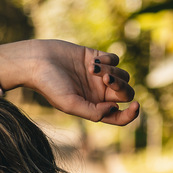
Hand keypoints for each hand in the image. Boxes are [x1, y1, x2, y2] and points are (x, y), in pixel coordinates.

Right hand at [0, 39, 139, 125]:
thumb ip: (93, 112)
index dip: (131, 114)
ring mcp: (99, 75)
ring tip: (93, 68)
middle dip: (120, 86)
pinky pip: (115, 59)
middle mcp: (100, 92)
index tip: (136, 106)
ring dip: (113, 72)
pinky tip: (93, 60)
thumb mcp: (70, 104)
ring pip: (123, 75)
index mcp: (95, 107)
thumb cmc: (49, 85)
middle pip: (125, 93)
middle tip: (106, 79)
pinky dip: (109, 59)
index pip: (119, 115)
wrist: (37, 60)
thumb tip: (114, 109)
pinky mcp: (96, 57)